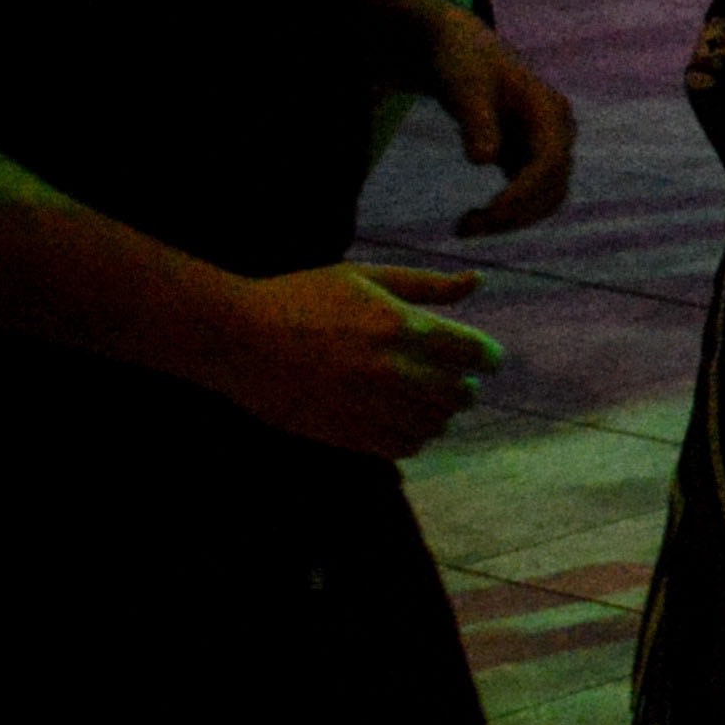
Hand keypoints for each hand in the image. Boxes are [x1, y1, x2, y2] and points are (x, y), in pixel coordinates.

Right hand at [200, 259, 506, 455]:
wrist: (237, 338)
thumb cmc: (302, 297)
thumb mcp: (366, 277)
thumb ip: (427, 285)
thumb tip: (480, 282)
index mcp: (402, 327)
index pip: (476, 353)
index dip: (487, 356)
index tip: (484, 358)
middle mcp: (393, 371)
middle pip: (462, 393)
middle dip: (463, 383)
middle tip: (450, 375)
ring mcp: (371, 406)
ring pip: (437, 424)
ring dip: (439, 411)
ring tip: (421, 395)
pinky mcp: (348, 433)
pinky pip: (406, 447)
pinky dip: (414, 434)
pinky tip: (399, 416)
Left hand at [414, 6, 578, 230]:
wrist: (463, 52)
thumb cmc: (464, 63)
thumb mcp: (465, 86)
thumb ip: (476, 121)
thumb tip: (483, 160)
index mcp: (550, 111)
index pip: (550, 162)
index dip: (524, 192)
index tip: (488, 212)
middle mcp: (558, 133)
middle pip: (552, 187)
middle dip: (514, 213)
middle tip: (464, 229)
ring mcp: (548, 147)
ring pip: (545, 198)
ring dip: (512, 219)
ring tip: (464, 228)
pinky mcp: (531, 159)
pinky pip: (530, 197)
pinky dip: (507, 212)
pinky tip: (473, 219)